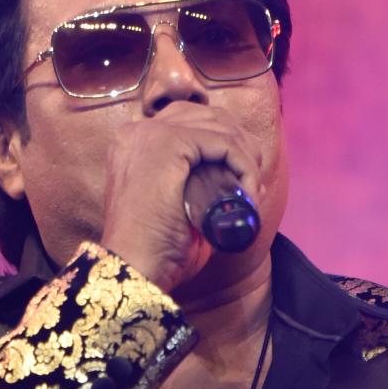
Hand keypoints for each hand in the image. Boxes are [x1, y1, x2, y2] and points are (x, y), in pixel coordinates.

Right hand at [95, 94, 280, 298]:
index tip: (244, 179)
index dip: (225, 144)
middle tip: (253, 182)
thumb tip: (239, 190)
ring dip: (245, 157)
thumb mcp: (178, 213)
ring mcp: (150, 134)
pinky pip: (222, 141)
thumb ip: (199, 195)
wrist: (136, 271)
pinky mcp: (168, 144)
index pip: (191, 123)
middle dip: (239, 144)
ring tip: (252, 192)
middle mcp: (137, 132)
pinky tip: (248, 190)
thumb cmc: (157, 254)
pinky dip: (243, 164)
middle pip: (207, 117)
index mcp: (134, 144)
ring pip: (218, 126)